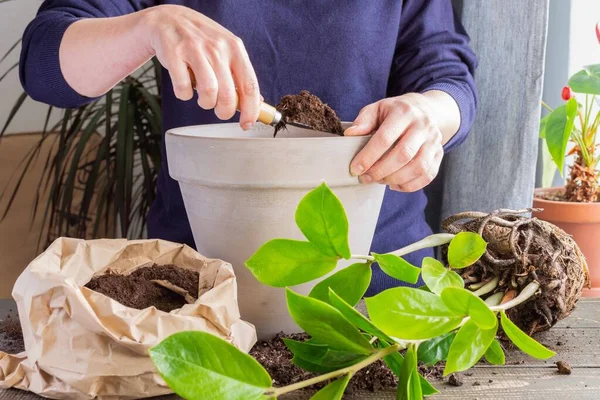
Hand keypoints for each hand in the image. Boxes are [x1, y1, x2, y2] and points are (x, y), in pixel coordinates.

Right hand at [144, 5, 259, 128]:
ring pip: (208, 92)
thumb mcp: (225, 49)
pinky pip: (183, 88)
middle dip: (224, 111)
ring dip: (205, 103)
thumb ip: (240, 74)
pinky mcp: (174, 54)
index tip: (247, 123)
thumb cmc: (200, 39)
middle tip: (220, 111)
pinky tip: (184, 87)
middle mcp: (217, 48)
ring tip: (203, 98)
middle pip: (229, 95)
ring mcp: (195, 50)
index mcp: (235, 48)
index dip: (251, 110)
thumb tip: (257, 102)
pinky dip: (184, 95)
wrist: (168, 18)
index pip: (250, 85)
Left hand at [345, 93, 443, 191]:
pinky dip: (410, 185)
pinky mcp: (439, 153)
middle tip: (365, 178)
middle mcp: (423, 125)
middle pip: (403, 154)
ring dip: (395, 179)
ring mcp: (434, 140)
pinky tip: (394, 184)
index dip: (368, 156)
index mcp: (404, 112)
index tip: (355, 169)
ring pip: (418, 167)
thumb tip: (350, 134)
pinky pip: (427, 175)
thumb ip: (364, 120)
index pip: (385, 138)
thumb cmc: (396, 112)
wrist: (426, 109)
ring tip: (379, 180)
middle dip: (381, 171)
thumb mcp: (378, 108)